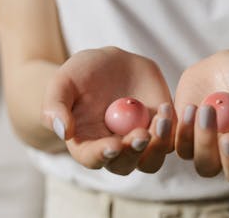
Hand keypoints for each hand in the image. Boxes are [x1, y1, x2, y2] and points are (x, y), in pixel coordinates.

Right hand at [41, 47, 175, 175]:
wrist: (108, 63)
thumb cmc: (79, 75)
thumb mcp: (62, 82)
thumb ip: (55, 106)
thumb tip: (63, 131)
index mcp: (87, 144)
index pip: (93, 159)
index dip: (102, 156)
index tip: (112, 146)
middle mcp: (114, 148)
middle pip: (126, 164)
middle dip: (133, 153)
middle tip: (140, 135)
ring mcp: (138, 139)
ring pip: (152, 158)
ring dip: (158, 145)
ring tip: (160, 117)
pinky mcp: (159, 127)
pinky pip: (171, 138)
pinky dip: (172, 129)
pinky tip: (166, 108)